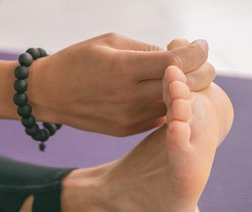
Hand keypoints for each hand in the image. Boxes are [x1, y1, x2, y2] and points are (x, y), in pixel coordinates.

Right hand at [28, 33, 214, 135]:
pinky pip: (159, 116)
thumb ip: (147, 49)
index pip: (175, 63)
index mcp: (123, 68)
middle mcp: (128, 96)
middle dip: (201, 73)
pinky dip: (167, 104)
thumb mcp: (110, 42)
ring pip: (173, 105)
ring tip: (184, 77)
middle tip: (204, 64)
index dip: (196, 53)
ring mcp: (129, 117)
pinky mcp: (127, 129)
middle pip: (182, 87)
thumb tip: (178, 55)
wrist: (47, 94)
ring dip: (184, 91)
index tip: (202, 45)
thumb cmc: (80, 60)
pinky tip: (164, 93)